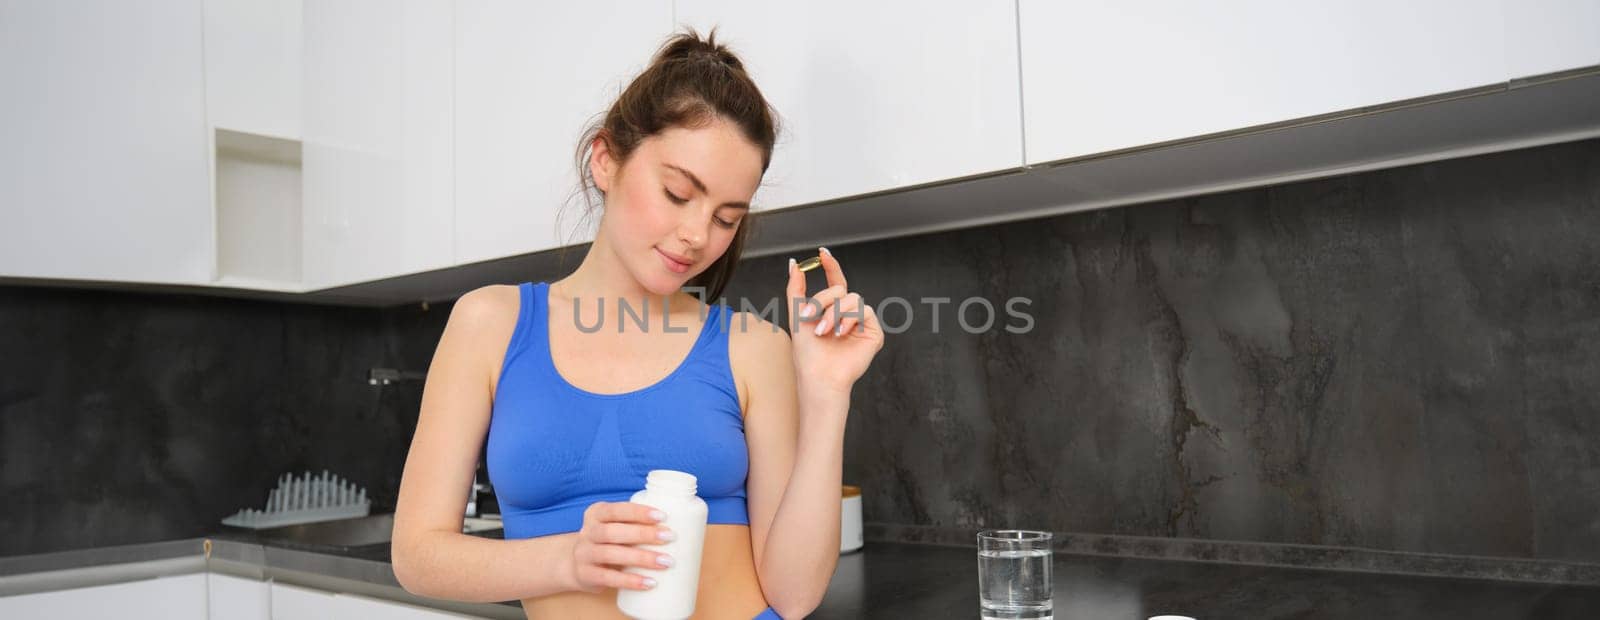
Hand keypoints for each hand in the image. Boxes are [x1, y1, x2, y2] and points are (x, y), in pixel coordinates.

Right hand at [565, 501, 676, 592]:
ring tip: (666, 562)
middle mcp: (588, 532)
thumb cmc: (608, 541)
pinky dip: (630, 581)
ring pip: (611, 554)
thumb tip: (683, 523)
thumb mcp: (615, 526)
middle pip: (613, 531)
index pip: (616, 509)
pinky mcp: (586, 575)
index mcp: (596, 514)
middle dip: (643, 534)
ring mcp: (584, 554)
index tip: (662, 516)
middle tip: (670, 537)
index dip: (638, 512)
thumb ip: (636, 522)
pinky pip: (608, 578)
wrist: (577, 564)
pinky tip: (649, 583)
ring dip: (641, 558)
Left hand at [786, 247, 885, 395]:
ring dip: (834, 313)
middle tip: (809, 318)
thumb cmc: (807, 354)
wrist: (818, 376)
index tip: (822, 253)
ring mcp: (862, 323)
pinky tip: (840, 333)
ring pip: (853, 298)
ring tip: (824, 331)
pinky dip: (849, 319)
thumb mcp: (797, 316)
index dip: (830, 265)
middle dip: (823, 300)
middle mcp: (848, 315)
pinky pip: (865, 311)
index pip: (835, 282)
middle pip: (841, 289)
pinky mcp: (874, 333)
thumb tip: (793, 264)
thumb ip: (796, 289)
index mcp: (832, 310)